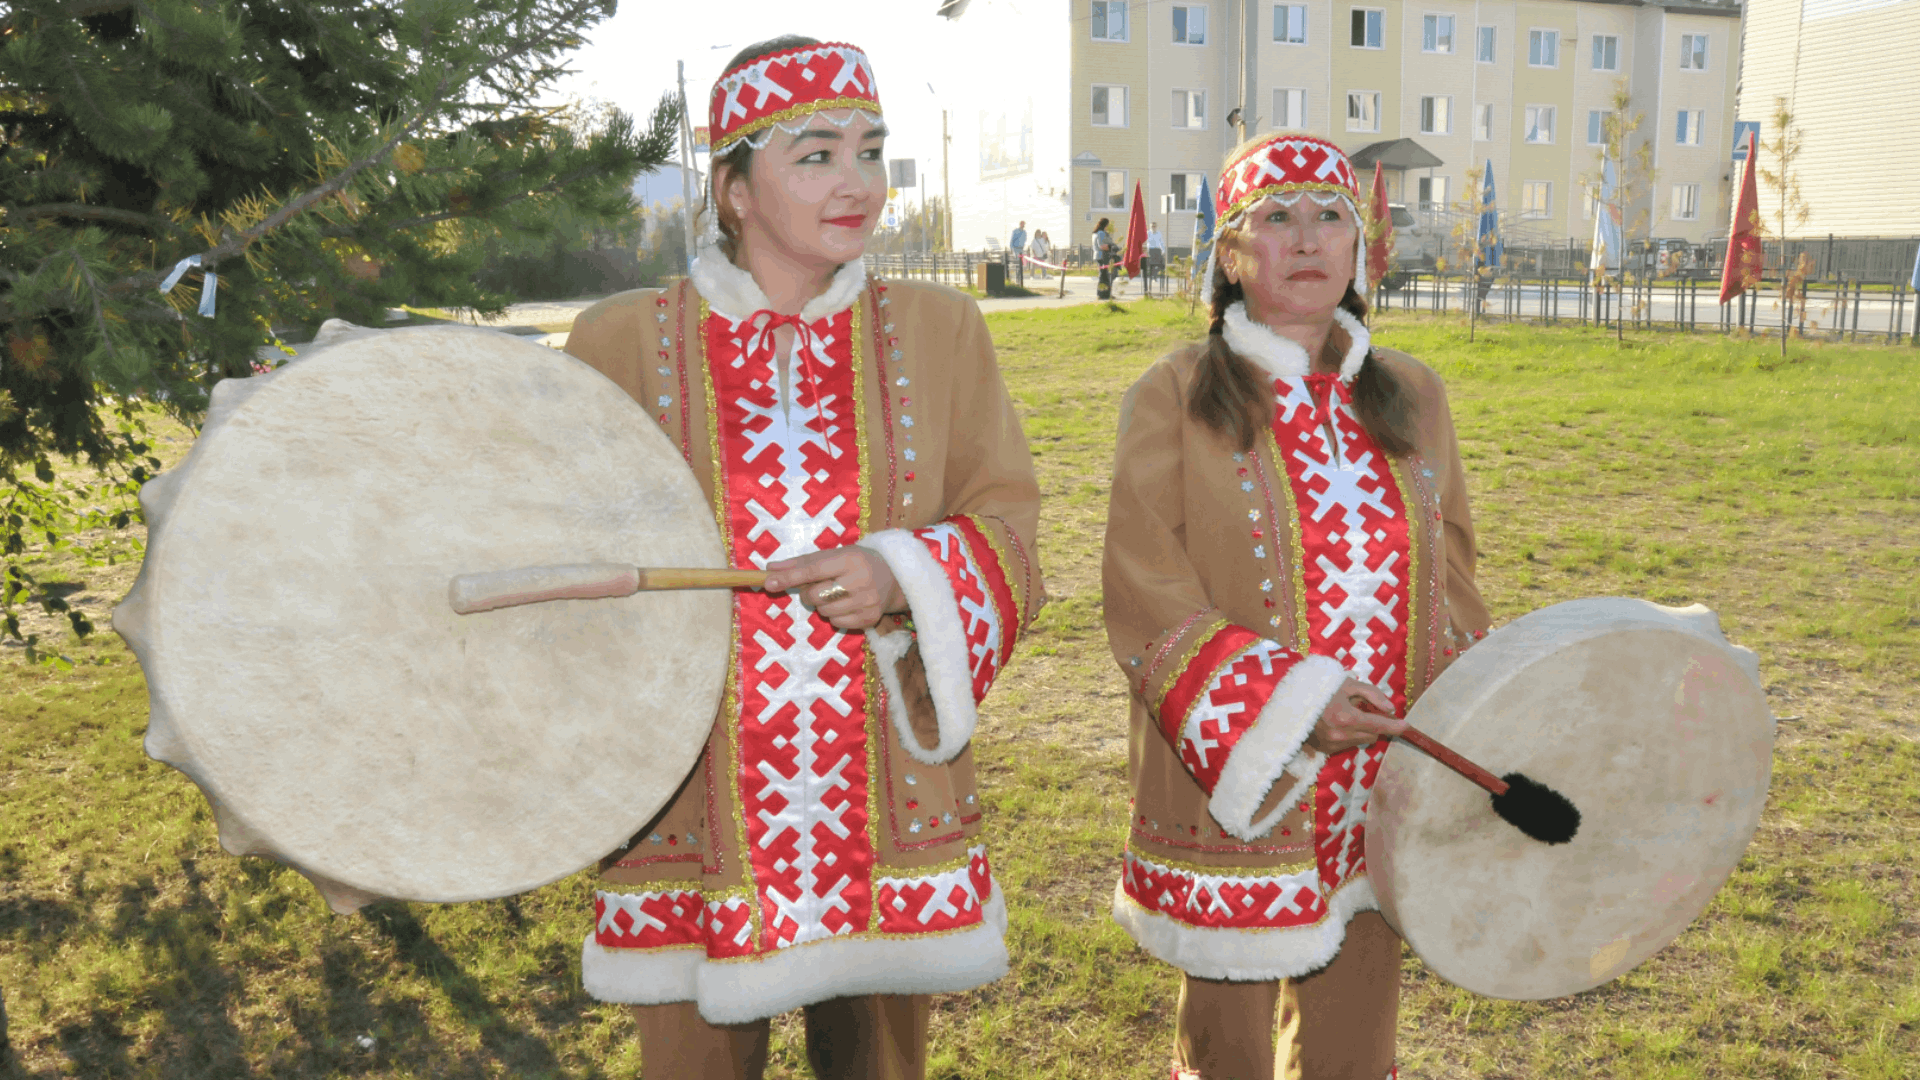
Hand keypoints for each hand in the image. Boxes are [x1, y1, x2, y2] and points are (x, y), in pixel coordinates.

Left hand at [763, 547, 906, 631]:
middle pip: (816, 595)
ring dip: (821, 605)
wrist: (894, 578)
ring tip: (834, 595)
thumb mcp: (833, 555)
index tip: (768, 582)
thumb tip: (770, 569)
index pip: (814, 570)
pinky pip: (837, 623)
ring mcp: (867, 601)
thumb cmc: (856, 563)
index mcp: (850, 559)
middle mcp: (861, 580)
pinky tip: (845, 605)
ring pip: (825, 612)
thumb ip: (801, 563)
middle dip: (808, 594)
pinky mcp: (871, 618)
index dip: (789, 577)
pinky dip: (834, 616)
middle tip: (817, 587)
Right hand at [1304, 678, 1404, 754]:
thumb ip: (1371, 694)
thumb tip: (1390, 709)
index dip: (1395, 726)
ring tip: (1348, 715)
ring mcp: (1332, 745)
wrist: (1290, 702)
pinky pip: (1348, 744)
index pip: (1379, 725)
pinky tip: (1337, 723)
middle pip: (1373, 734)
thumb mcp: (1347, 684)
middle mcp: (1341, 735)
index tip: (1407, 726)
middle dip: (1375, 724)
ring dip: (1362, 729)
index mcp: (1347, 717)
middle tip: (1366, 710)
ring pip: (1361, 740)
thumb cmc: (1320, 688)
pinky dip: (1349, 735)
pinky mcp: (1326, 750)